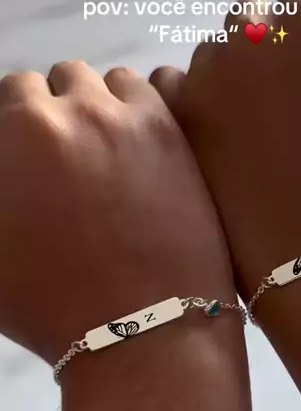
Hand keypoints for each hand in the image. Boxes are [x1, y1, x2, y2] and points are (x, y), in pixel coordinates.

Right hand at [0, 62, 235, 364]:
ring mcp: (126, 118)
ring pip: (108, 81)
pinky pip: (155, 89)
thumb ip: (2, 188)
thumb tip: (13, 172)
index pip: (15, 93)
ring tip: (111, 148)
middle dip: (62, 108)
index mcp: (17, 133)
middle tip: (72, 155)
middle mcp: (69, 112)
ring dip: (103, 103)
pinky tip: (144, 145)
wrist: (140, 329)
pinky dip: (143, 108)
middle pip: (60, 81)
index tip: (35, 151)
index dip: (22, 122)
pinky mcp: (174, 134)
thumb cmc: (50, 306)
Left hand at [150, 0, 300, 299]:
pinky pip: (171, 81)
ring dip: (226, 72)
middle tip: (275, 95)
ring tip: (242, 126)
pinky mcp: (174, 109)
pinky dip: (188, 96)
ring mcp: (207, 72)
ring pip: (212, 49)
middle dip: (265, 44)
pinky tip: (207, 131)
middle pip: (253, 16)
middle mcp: (255, 37)